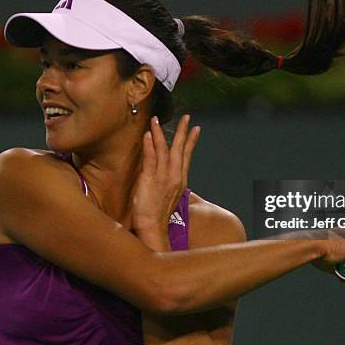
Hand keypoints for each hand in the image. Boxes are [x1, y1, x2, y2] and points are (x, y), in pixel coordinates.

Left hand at [130, 115, 200, 233]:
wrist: (152, 227)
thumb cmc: (157, 214)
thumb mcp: (168, 196)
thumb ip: (168, 182)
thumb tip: (167, 175)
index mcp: (180, 180)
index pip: (187, 156)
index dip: (191, 142)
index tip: (196, 129)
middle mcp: (174, 177)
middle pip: (179, 150)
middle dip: (182, 132)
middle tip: (186, 117)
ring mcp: (162, 178)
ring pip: (164, 151)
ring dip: (160, 133)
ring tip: (157, 119)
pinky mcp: (149, 180)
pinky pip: (150, 159)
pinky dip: (150, 145)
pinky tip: (148, 134)